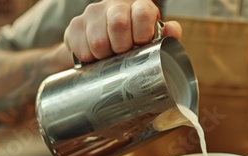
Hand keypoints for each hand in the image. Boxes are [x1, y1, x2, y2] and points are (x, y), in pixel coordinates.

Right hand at [64, 0, 181, 62]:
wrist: (106, 45)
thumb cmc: (135, 42)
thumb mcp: (154, 39)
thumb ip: (167, 35)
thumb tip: (173, 31)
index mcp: (138, 6)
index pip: (142, 13)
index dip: (142, 34)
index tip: (140, 46)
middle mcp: (115, 5)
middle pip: (118, 24)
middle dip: (122, 48)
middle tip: (123, 56)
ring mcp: (93, 13)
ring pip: (98, 40)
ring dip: (105, 56)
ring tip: (110, 58)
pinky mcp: (75, 25)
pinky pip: (80, 48)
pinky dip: (89, 58)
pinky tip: (95, 58)